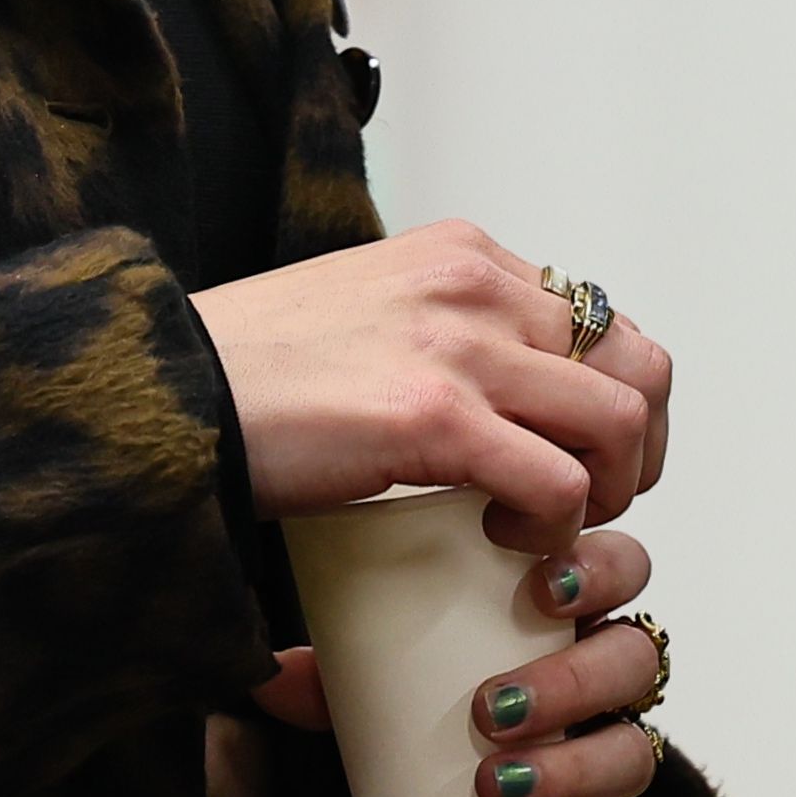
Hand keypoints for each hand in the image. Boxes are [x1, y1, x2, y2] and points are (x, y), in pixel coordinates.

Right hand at [196, 222, 672, 543]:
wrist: (159, 390)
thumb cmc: (244, 374)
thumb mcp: (362, 319)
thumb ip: (432, 333)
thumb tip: (482, 398)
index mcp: (460, 255)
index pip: (599, 317)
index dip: (611, 397)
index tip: (580, 457)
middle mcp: (474, 283)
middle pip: (635, 358)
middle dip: (636, 444)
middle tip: (592, 501)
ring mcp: (459, 345)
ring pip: (619, 416)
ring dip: (608, 488)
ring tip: (546, 525)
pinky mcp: (434, 416)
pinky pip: (559, 481)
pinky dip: (555, 525)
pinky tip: (505, 541)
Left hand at [249, 529, 672, 796]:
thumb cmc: (430, 730)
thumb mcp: (384, 692)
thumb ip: (337, 679)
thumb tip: (268, 674)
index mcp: (567, 619)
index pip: (620, 567)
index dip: (597, 568)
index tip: (537, 582)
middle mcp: (606, 683)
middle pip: (636, 657)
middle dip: (573, 677)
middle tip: (490, 704)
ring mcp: (614, 761)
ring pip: (630, 755)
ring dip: (562, 768)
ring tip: (489, 783)